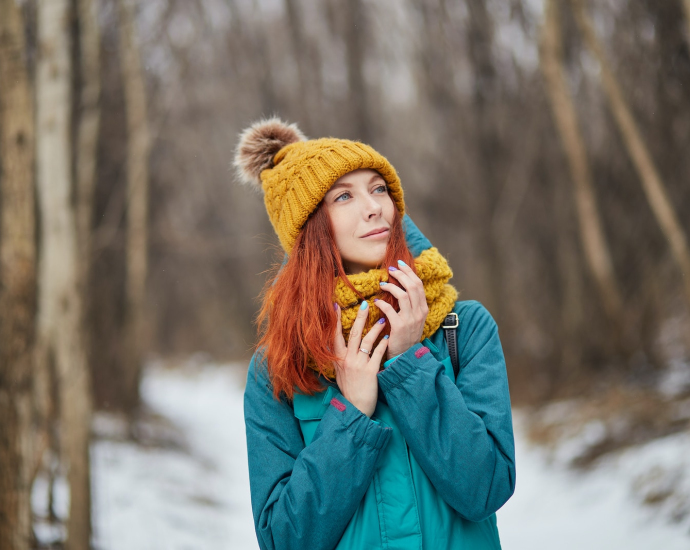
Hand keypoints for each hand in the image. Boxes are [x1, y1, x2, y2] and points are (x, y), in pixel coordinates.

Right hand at [333, 301, 388, 417]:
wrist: (355, 408)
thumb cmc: (348, 390)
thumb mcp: (337, 373)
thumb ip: (337, 358)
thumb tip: (332, 344)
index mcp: (338, 359)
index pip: (335, 335)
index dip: (334, 320)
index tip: (335, 306)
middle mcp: (347, 359)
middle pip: (353, 334)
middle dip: (359, 318)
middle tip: (365, 304)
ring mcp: (359, 365)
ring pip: (367, 341)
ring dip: (375, 329)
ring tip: (383, 320)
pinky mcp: (370, 371)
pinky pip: (378, 354)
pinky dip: (383, 345)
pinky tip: (388, 338)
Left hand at [375, 260, 428, 358]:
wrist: (405, 356)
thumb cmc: (405, 335)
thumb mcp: (413, 319)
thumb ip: (410, 304)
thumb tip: (401, 286)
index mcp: (423, 308)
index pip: (418, 284)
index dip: (409, 272)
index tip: (399, 264)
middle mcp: (419, 312)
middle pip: (413, 286)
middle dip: (401, 274)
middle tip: (390, 270)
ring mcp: (411, 320)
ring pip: (403, 295)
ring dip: (391, 286)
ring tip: (382, 284)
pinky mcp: (399, 327)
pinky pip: (390, 309)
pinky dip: (382, 303)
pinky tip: (376, 302)